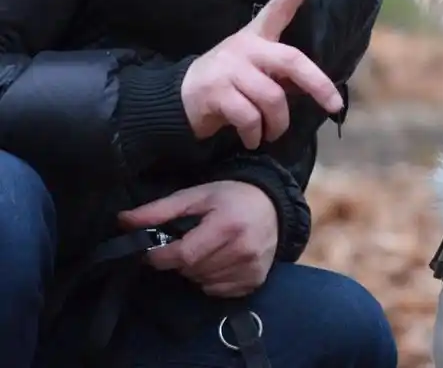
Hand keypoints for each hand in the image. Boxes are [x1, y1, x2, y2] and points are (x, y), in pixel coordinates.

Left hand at [118, 181, 278, 296]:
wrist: (273, 205)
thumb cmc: (231, 197)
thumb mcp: (195, 196)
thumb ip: (159, 210)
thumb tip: (123, 221)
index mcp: (227, 225)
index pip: (183, 255)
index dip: (161, 256)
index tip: (153, 251)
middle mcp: (243, 249)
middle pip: (192, 270)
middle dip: (179, 261)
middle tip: (185, 245)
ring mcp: (251, 267)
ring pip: (203, 282)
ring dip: (194, 271)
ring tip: (203, 252)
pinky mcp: (256, 280)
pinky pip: (218, 291)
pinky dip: (210, 281)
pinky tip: (217, 262)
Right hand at [181, 0, 342, 148]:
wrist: (179, 100)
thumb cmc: (229, 86)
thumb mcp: (255, 72)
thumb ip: (282, 74)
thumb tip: (316, 91)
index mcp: (256, 37)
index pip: (278, 8)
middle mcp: (245, 47)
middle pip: (291, 61)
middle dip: (318, 85)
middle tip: (333, 105)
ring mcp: (229, 68)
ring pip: (273, 98)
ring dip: (277, 124)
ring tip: (271, 133)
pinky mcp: (216, 92)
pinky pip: (250, 117)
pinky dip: (255, 134)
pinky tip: (251, 138)